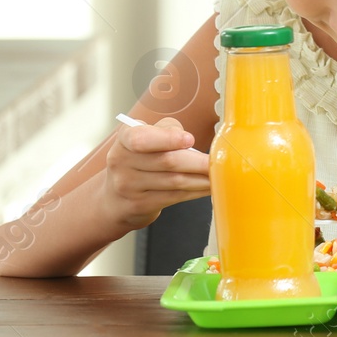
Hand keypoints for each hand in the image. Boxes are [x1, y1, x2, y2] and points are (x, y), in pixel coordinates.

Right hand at [102, 116, 210, 231]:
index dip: (166, 139)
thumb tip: (189, 140)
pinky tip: (210, 186)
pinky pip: (175, 197)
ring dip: (202, 178)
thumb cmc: (140, 158)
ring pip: (175, 181)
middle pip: (167, 161)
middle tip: (222, 160)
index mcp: (125, 138)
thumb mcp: (147, 136)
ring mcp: (128, 186)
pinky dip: (197, 191)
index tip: (189, 140)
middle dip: (198, 162)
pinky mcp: (140, 205)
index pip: (141, 138)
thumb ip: (167, 131)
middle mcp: (122, 162)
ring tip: (221, 173)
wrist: (115, 197)